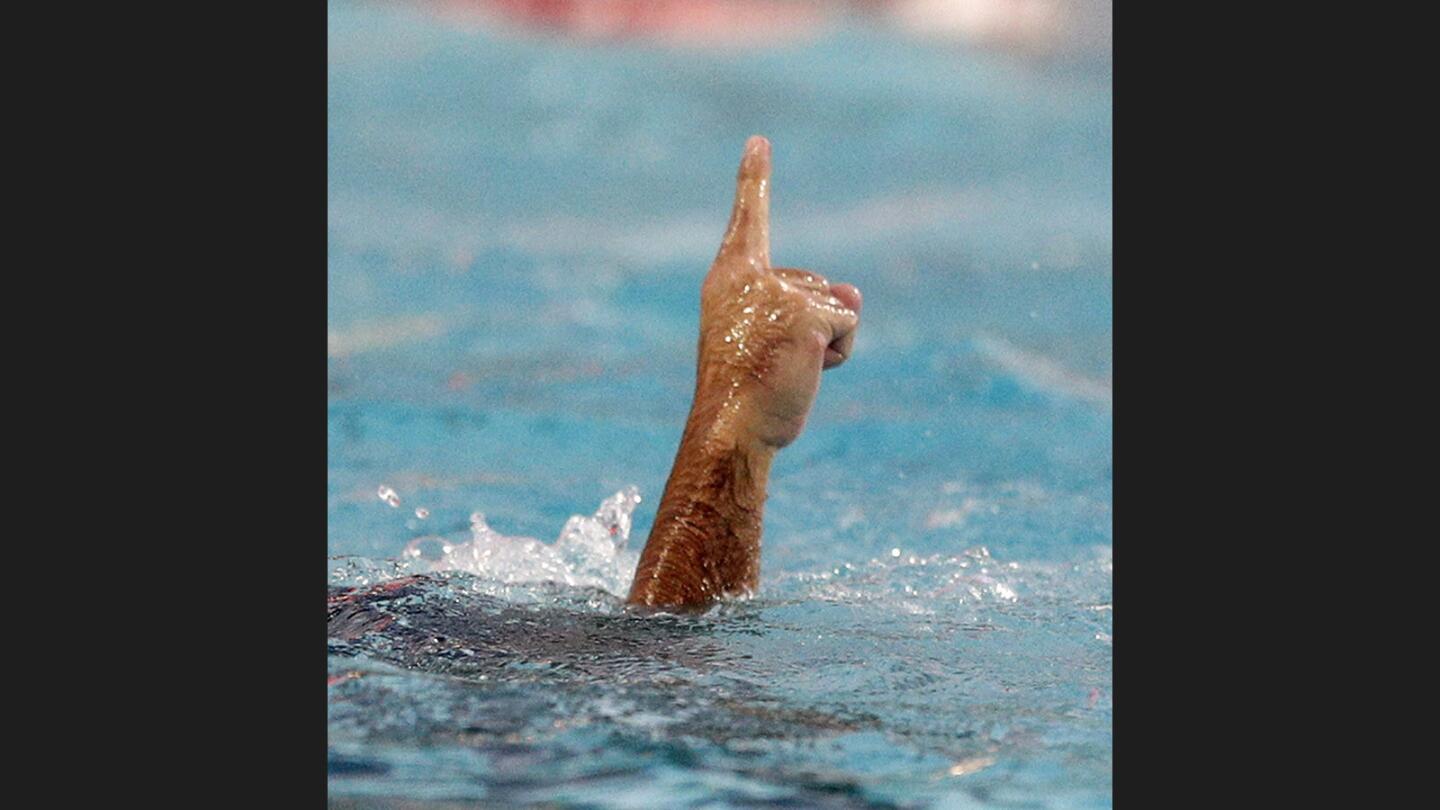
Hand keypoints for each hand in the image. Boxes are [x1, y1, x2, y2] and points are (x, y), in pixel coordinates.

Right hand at [696, 135, 862, 450]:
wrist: (732, 429)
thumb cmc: (746, 390)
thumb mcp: (777, 338)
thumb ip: (812, 306)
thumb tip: (856, 292)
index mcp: (729, 279)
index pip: (747, 220)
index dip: (754, 180)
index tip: (759, 141)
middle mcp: (749, 277)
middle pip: (814, 284)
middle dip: (812, 325)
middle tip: (773, 361)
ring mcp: (779, 294)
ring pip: (835, 307)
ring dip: (827, 344)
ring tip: (787, 369)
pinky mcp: (807, 317)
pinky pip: (847, 328)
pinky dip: (840, 354)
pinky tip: (808, 371)